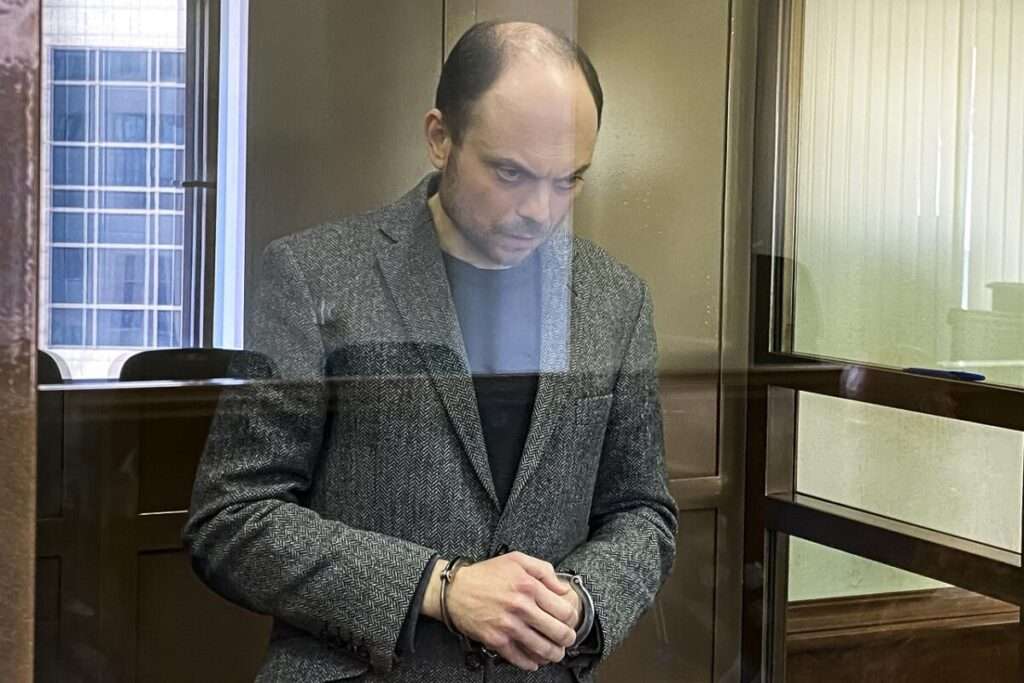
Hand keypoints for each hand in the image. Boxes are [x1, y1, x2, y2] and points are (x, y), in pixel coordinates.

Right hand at [424, 552, 578, 670]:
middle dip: (567, 639)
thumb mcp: (516, 560)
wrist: (454, 590)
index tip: (570, 621)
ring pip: (543, 649)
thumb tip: (563, 588)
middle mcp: (521, 607)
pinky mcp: (496, 640)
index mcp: (529, 586)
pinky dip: (531, 663)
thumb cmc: (486, 574)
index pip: (564, 610)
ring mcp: (509, 626)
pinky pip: (520, 658)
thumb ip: (544, 570)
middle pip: (558, 632)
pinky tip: (535, 661)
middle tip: (567, 639)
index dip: (572, 619)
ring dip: (554, 654)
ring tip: (555, 653)